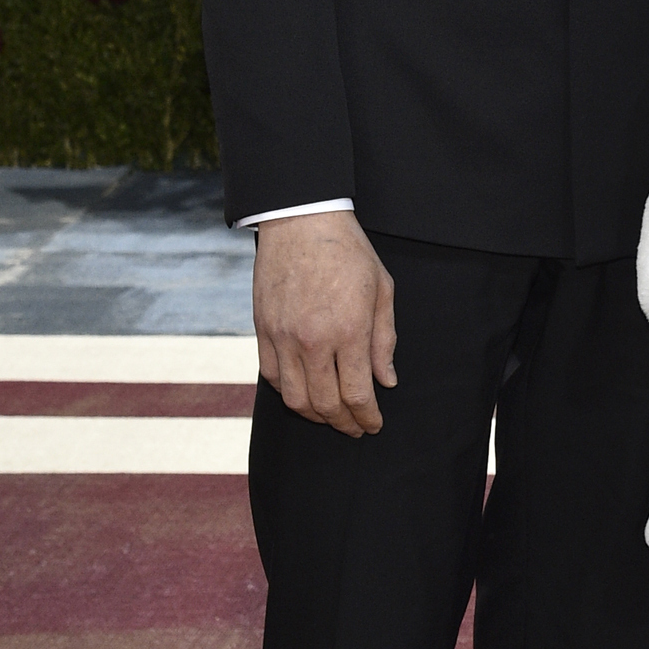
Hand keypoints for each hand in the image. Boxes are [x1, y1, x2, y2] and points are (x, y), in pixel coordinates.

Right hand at [254, 214, 396, 434]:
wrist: (301, 220)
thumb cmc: (349, 252)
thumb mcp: (382, 291)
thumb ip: (384, 340)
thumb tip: (386, 381)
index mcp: (348, 331)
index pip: (357, 394)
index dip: (367, 418)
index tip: (373, 425)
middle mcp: (313, 340)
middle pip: (326, 404)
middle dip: (344, 424)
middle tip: (355, 428)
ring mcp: (283, 337)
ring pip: (295, 398)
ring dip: (314, 415)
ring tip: (330, 416)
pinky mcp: (262, 330)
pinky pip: (272, 376)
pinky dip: (288, 392)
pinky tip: (303, 393)